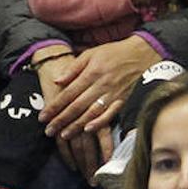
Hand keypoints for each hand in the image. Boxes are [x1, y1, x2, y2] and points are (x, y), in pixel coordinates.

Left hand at [40, 37, 161, 138]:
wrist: (145, 53)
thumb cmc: (115, 53)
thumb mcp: (92, 54)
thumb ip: (73, 68)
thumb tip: (56, 81)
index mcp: (91, 72)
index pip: (68, 93)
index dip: (54, 106)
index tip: (42, 117)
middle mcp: (101, 84)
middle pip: (77, 106)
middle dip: (61, 120)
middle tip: (48, 131)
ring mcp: (113, 94)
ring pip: (91, 113)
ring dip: (76, 125)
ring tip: (63, 135)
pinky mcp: (124, 100)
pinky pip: (110, 114)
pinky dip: (99, 123)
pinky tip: (88, 131)